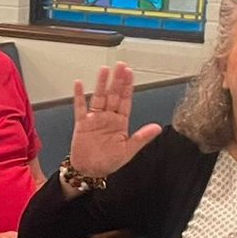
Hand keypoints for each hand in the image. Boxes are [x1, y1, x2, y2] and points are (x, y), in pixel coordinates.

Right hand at [65, 63, 161, 184]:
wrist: (90, 171)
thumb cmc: (108, 162)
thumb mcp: (128, 151)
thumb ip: (142, 137)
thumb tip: (157, 128)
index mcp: (120, 122)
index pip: (125, 100)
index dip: (128, 87)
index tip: (130, 74)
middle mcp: (108, 117)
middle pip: (113, 95)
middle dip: (117, 80)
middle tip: (120, 66)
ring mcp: (95, 119)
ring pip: (99, 97)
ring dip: (102, 84)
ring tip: (104, 70)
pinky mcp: (82, 123)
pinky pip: (80, 107)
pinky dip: (79, 96)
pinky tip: (79, 84)